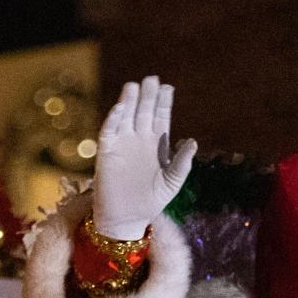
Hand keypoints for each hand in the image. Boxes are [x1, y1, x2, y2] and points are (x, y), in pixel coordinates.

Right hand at [92, 76, 197, 239]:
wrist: (127, 218)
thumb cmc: (152, 200)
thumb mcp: (172, 183)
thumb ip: (181, 163)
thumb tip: (191, 142)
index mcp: (157, 144)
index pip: (160, 116)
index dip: (163, 102)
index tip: (168, 87)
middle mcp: (139, 139)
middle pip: (143, 111)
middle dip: (147, 96)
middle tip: (151, 79)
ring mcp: (122, 143)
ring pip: (125, 116)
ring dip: (128, 102)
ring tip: (134, 86)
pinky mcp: (106, 152)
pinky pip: (108, 132)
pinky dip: (113, 120)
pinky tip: (120, 109)